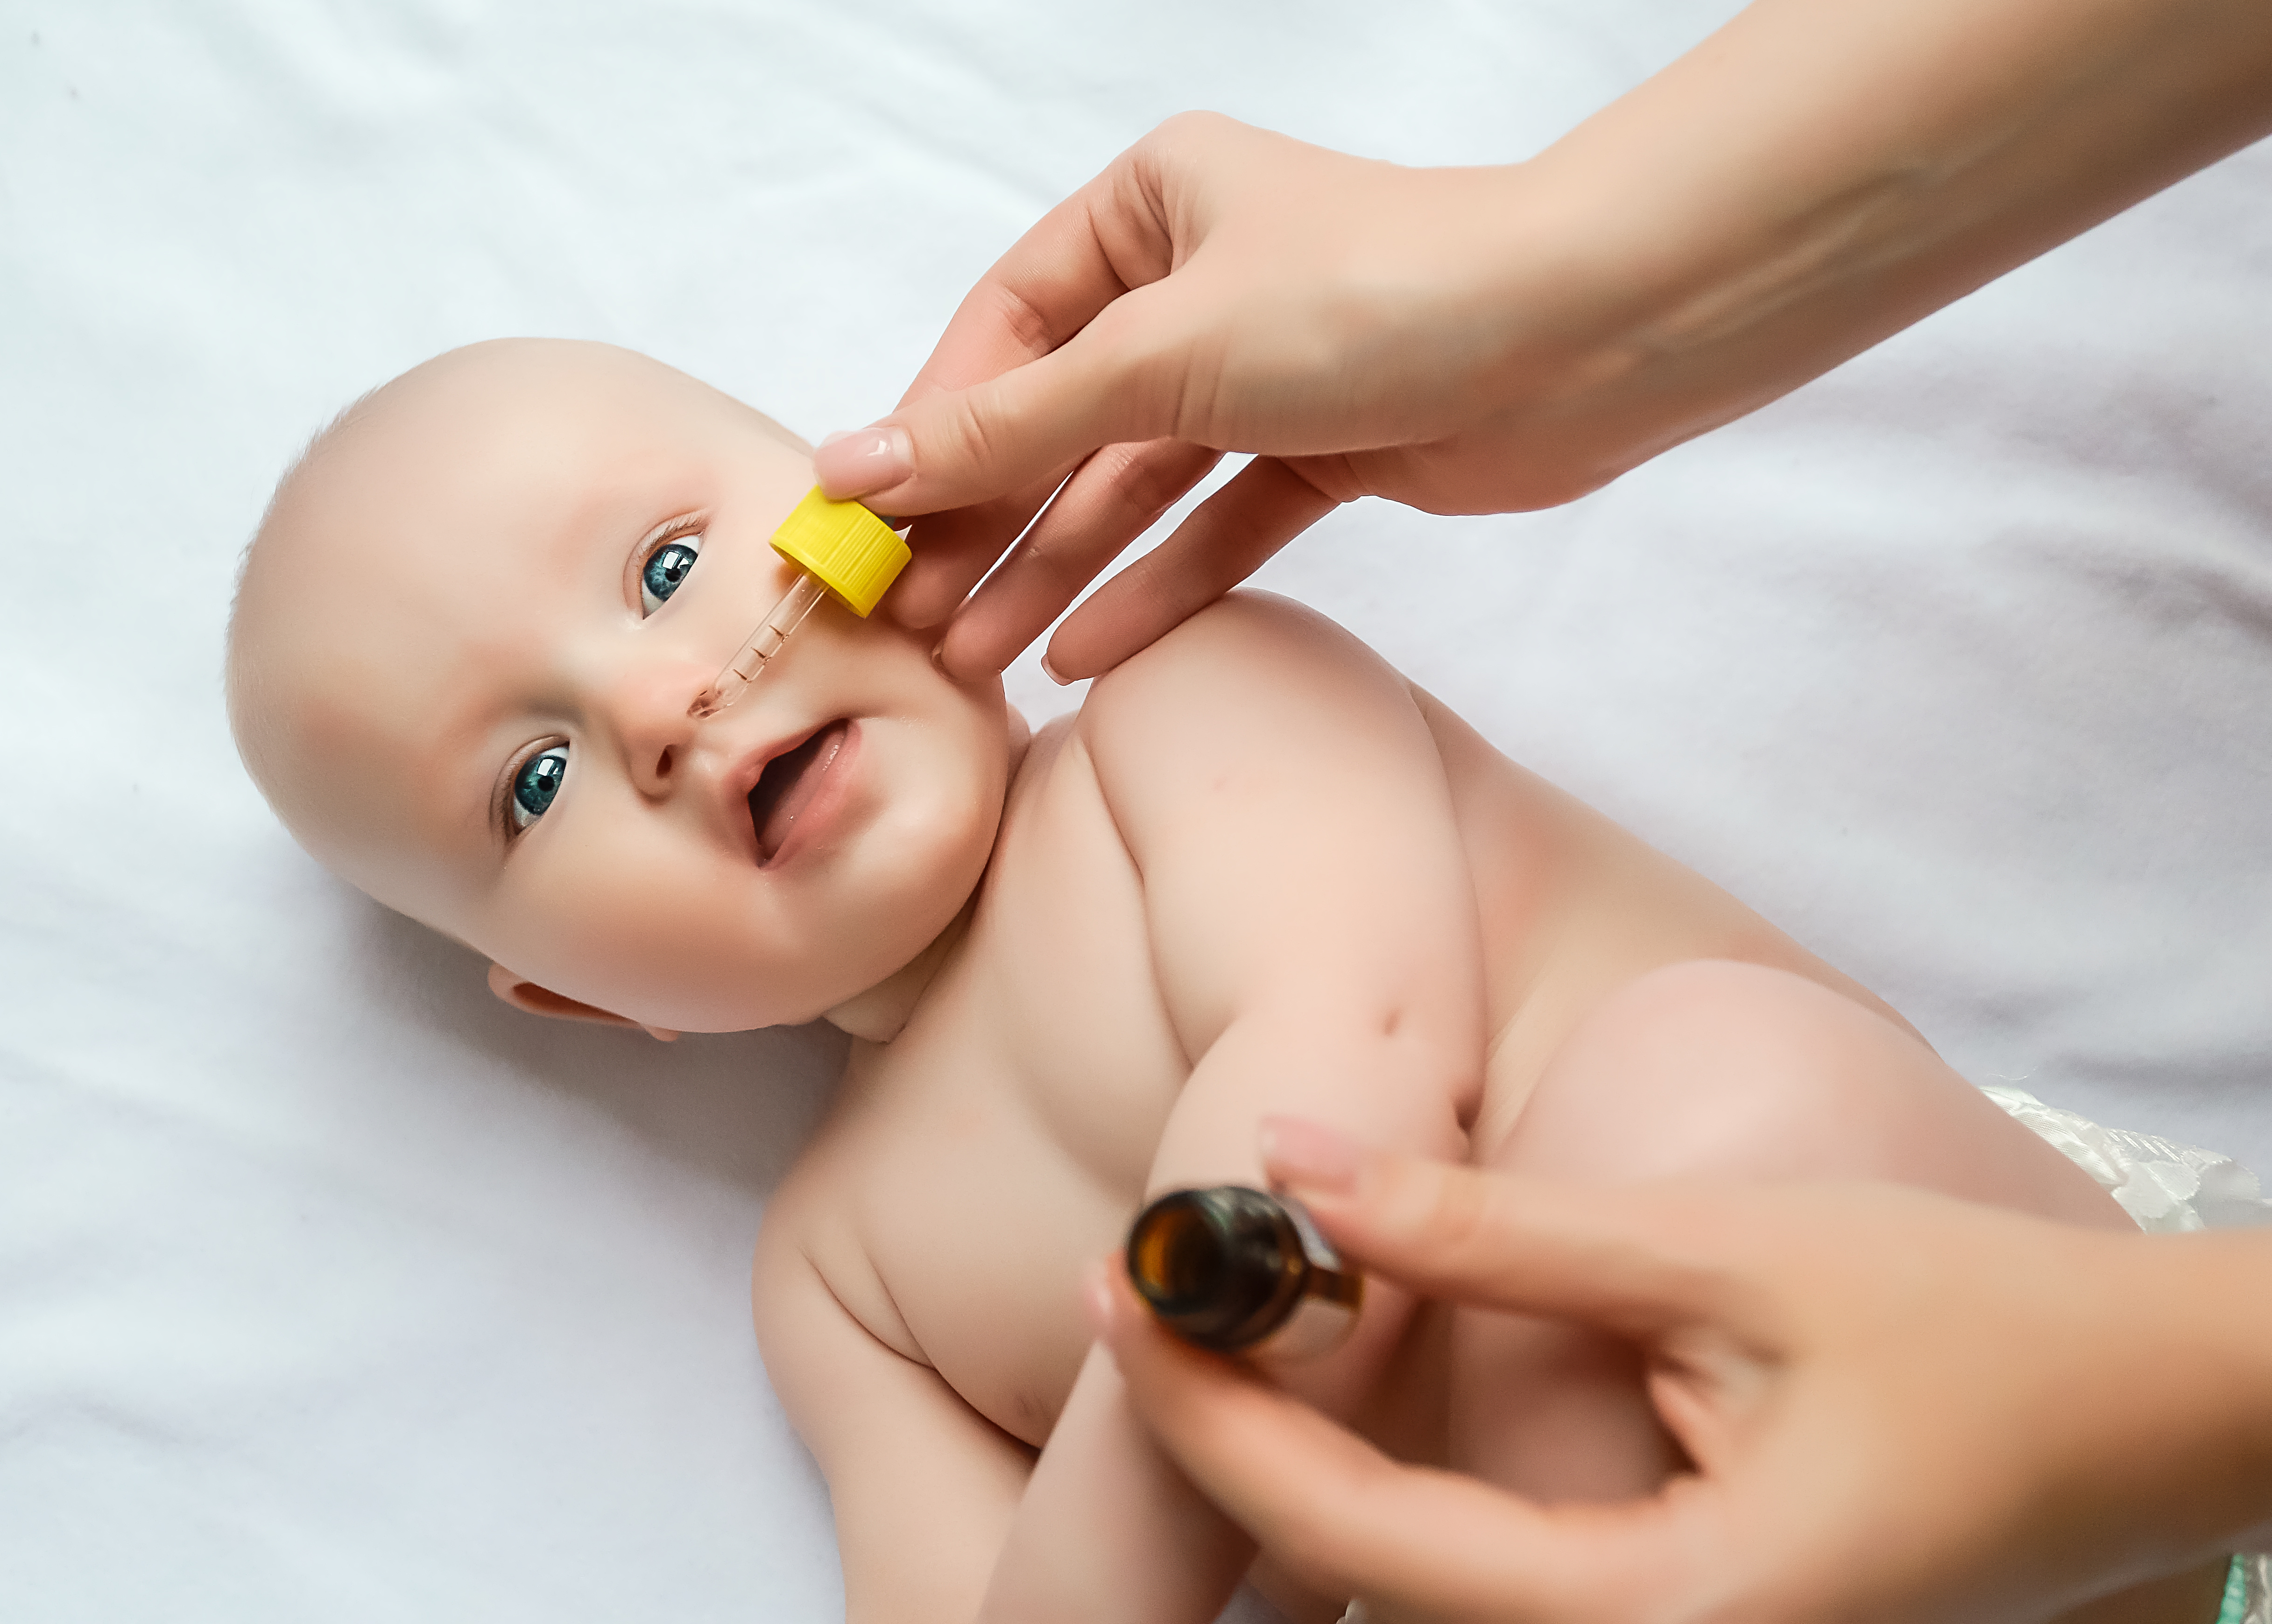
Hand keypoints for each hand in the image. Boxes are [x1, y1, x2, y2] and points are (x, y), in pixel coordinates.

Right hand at [822, 0, 2271, 684]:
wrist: (1584, 334)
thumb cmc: (1374, 295)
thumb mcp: (1162, 354)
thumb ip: (1012, 425)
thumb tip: (860, 469)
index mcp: (1149, 210)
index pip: (1004, 332)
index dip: (933, 434)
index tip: (869, 529)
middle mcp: (1197, 284)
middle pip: (1061, 417)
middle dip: (989, 522)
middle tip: (915, 625)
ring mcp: (1260, 372)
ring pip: (1132, 483)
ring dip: (1058, 569)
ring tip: (982, 663)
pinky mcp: (1322, 450)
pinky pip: (1213, 524)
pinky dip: (1158, 583)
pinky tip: (1089, 654)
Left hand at [1090, 1120, 2271, 1623]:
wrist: (2149, 1416)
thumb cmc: (1971, 1329)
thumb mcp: (1724, 1259)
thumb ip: (1498, 1231)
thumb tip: (1292, 1163)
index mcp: (1659, 1618)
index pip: (1356, 1532)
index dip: (1214, 1409)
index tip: (1120, 1283)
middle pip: (1363, 1579)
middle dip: (1232, 1440)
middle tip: (1140, 1290)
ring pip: (1415, 1588)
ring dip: (1297, 1465)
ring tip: (1207, 1323)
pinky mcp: (1677, 1622)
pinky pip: (1487, 1582)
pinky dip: (1388, 1491)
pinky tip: (1337, 1391)